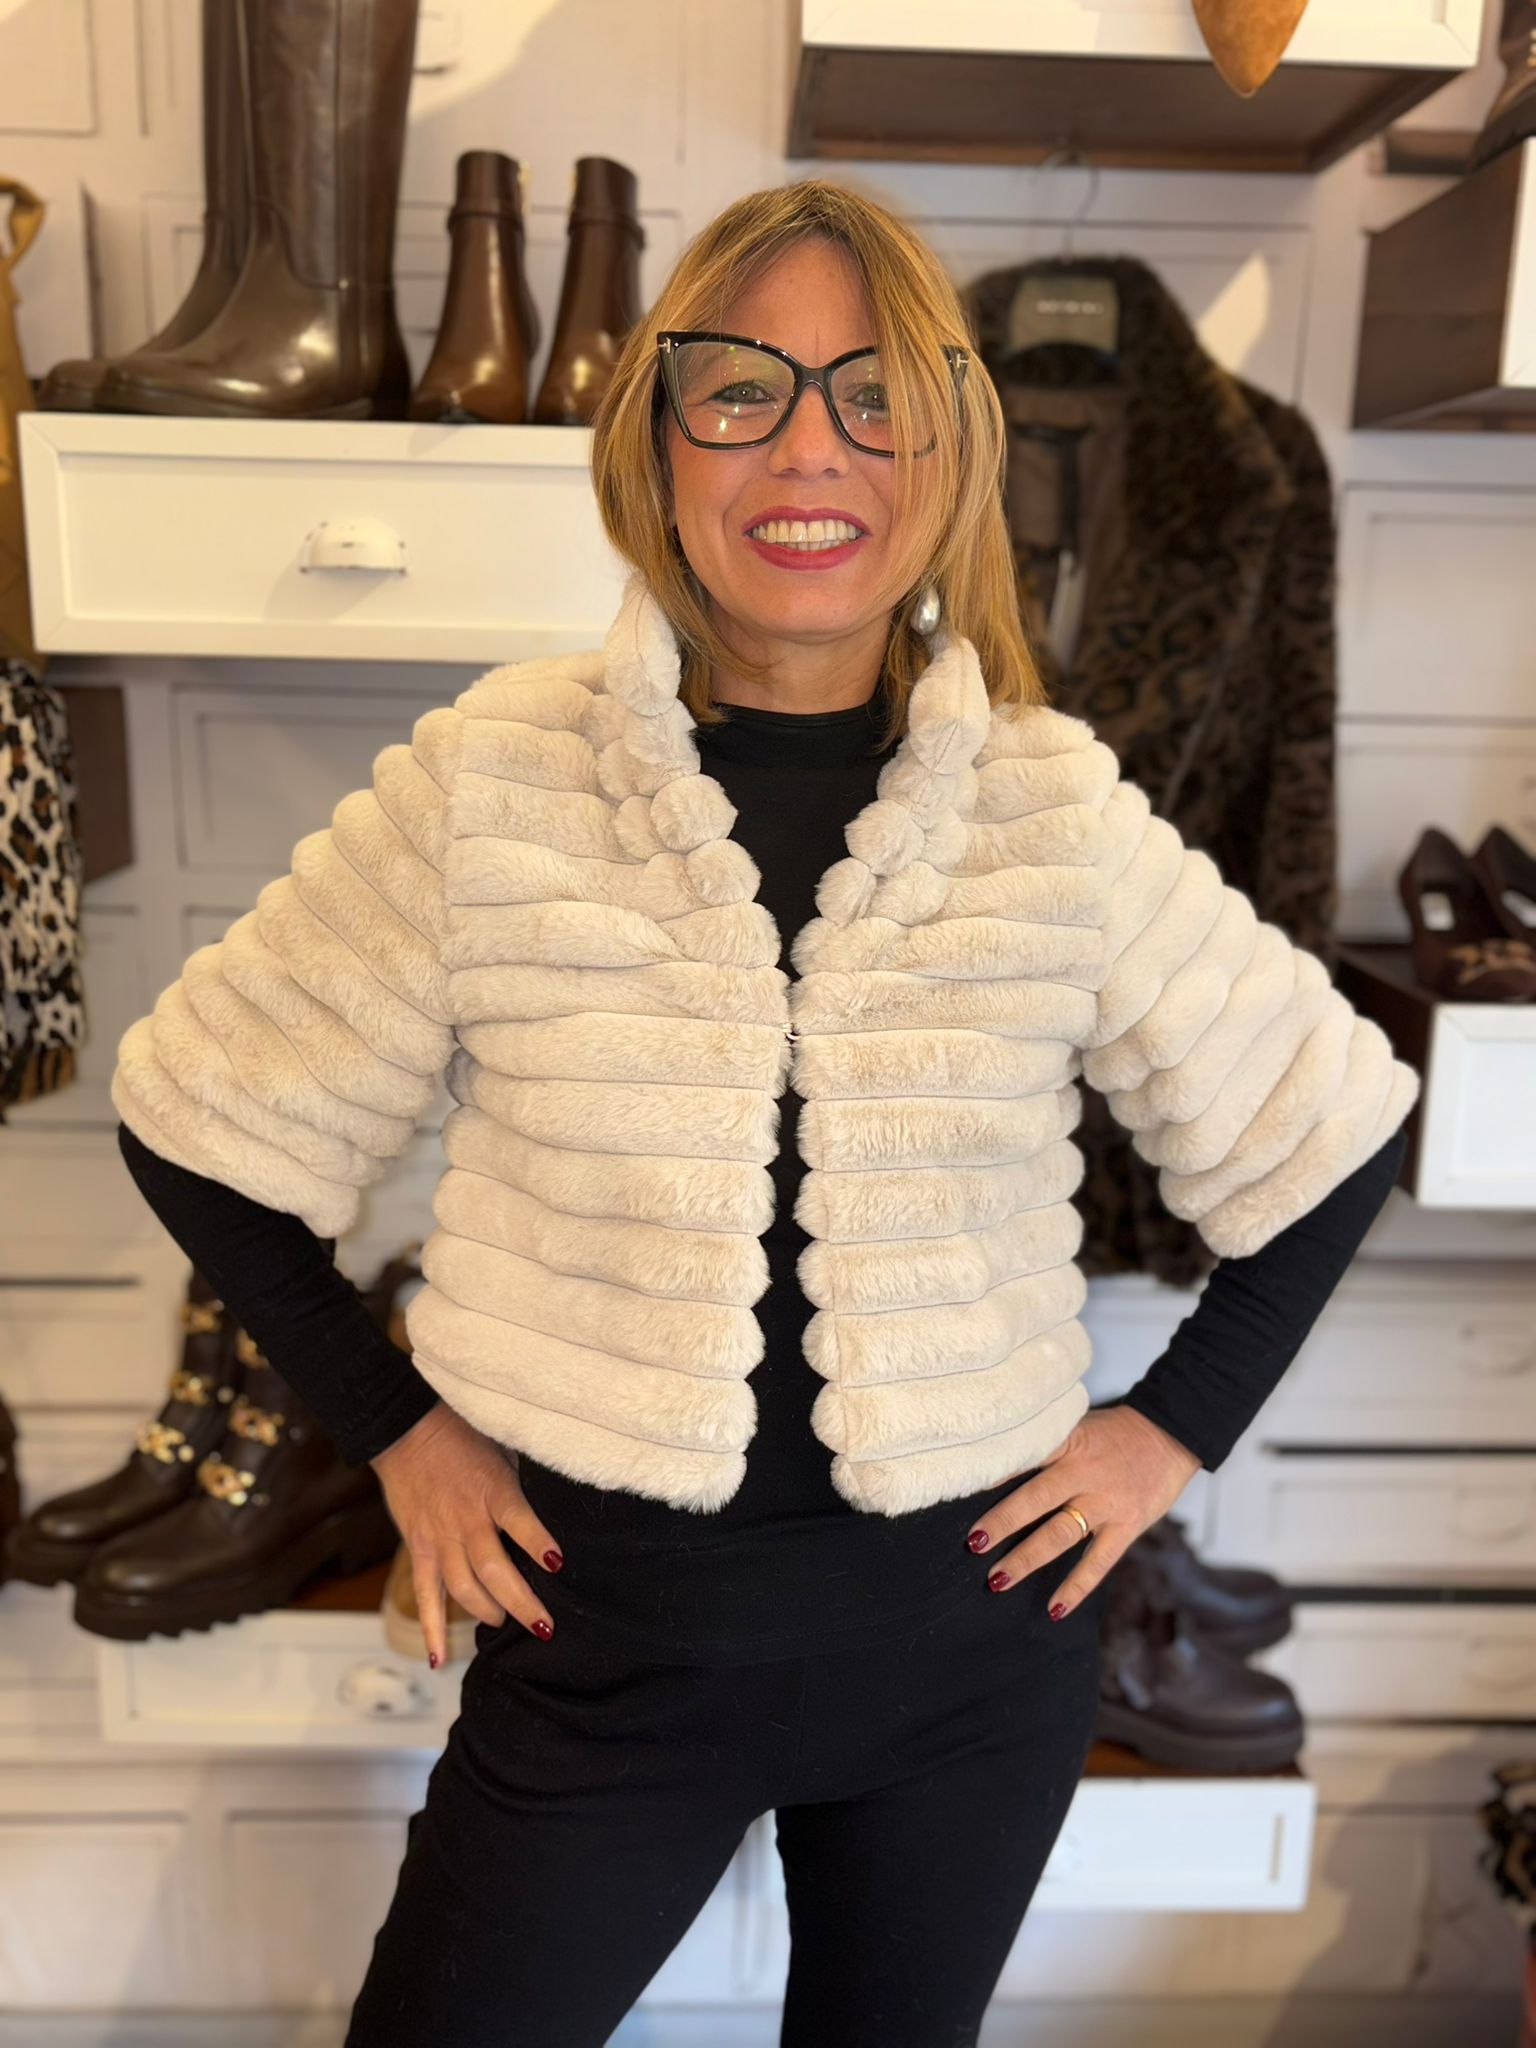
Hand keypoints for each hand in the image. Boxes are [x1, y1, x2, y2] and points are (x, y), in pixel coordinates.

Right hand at [369, 1401, 565, 1665]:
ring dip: (487, 1613)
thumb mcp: (503, 1449)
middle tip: (545, 1626)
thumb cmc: (464, 1435)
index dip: (539, 1544)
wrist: (406, 1428)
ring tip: (505, 1623)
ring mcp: (440, 1538)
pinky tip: (439, 1661)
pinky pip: (425, 1594)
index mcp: (493, 1491)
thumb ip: (523, 1483)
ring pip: (464, 1589)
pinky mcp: (418, 1547)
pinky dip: (431, 1629)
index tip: (559, 1564)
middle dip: (522, 1603)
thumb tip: (557, 1505)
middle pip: (494, 1571)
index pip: (521, 1522)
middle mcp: (466, 1520)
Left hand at [963, 1407, 1201, 1620]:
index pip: (1027, 1456)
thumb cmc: (1115, 1432)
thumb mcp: (1079, 1426)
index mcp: (1071, 1442)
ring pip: (1061, 1535)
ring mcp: (1107, 1502)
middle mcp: (1086, 1473)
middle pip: (1037, 1499)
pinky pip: (1098, 1562)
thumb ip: (1047, 1446)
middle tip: (973, 1543)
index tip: (964, 1489)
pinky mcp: (1128, 1526)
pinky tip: (1055, 1609)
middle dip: (1003, 1523)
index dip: (997, 1474)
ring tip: (998, 1579)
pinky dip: (1076, 1587)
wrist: (1173, 1433)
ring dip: (1027, 1558)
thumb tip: (999, 1467)